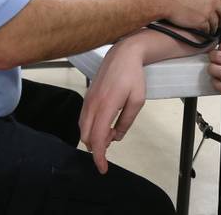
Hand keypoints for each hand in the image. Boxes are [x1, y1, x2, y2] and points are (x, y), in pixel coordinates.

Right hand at [78, 40, 146, 173]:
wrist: (123, 53)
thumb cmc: (133, 76)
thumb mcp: (137, 101)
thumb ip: (126, 122)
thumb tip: (116, 137)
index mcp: (106, 106)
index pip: (97, 138)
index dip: (99, 156)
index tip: (102, 168)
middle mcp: (93, 104)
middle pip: (86, 136)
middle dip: (97, 146)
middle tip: (113, 139)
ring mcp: (88, 99)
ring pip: (83, 127)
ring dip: (94, 136)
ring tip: (111, 129)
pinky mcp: (87, 96)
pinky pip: (84, 118)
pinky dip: (91, 126)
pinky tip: (105, 122)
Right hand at [156, 0, 220, 34]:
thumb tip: (203, 0)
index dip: (220, 11)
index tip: (217, 15)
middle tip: (217, 25)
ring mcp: (208, 11)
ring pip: (215, 24)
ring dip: (209, 28)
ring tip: (200, 28)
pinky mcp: (202, 21)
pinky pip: (207, 30)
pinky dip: (202, 32)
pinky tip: (196, 29)